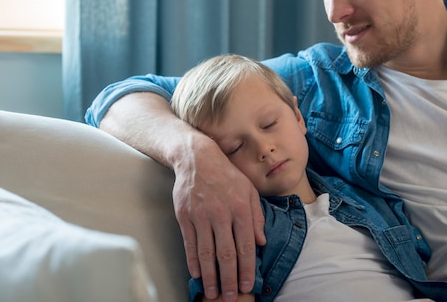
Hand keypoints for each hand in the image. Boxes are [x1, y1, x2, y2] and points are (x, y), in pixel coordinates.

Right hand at [173, 135, 265, 301]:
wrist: (197, 158)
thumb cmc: (227, 174)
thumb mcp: (249, 190)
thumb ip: (257, 216)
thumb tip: (261, 241)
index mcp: (241, 208)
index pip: (246, 246)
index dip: (247, 269)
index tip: (247, 285)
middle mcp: (221, 213)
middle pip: (226, 254)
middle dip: (229, 279)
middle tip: (230, 297)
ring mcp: (201, 215)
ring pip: (206, 253)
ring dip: (210, 276)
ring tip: (213, 292)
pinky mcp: (184, 216)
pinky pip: (189, 243)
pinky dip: (193, 261)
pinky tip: (196, 274)